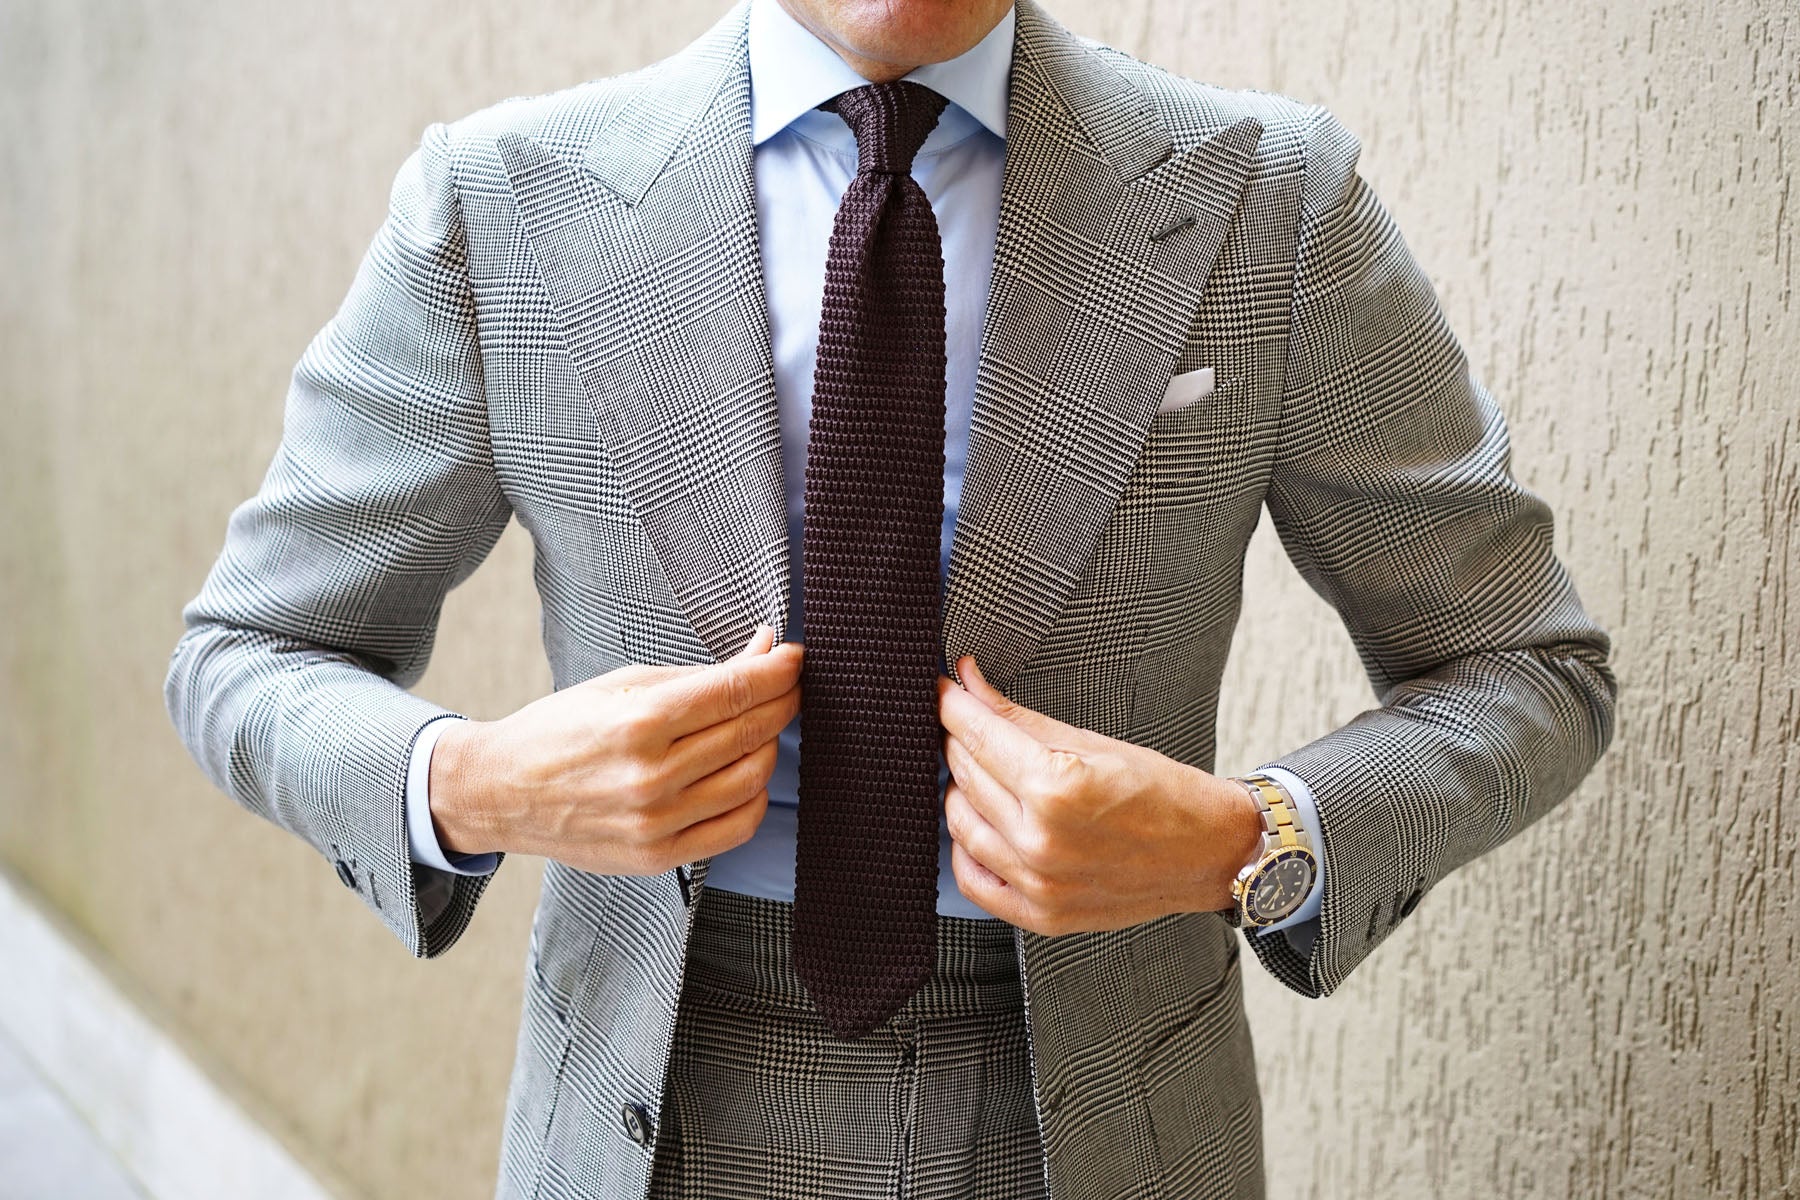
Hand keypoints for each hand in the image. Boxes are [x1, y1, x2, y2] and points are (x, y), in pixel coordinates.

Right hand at [430, 625, 801, 873]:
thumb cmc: (561, 730)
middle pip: (750, 733)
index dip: (778, 671)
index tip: (796, 657)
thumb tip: (763, 649)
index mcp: (638, 721)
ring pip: (753, 779)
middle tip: (788, 685)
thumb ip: (699, 673)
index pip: (735, 692)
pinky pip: (737, 826)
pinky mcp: (659, 856)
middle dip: (781, 701)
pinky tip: (745, 773)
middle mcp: (651, 776)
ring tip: (760, 726)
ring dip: (770, 746)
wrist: (503, 793)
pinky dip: (754, 796)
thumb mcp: (624, 683)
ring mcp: (657, 822)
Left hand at [937, 654, 1261, 934]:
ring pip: (962, 824)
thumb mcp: (1090, 741)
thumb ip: (1018, 716)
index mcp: (1056, 787)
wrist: (1209, 853)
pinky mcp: (1041, 914)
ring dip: (960, 790)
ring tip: (977, 770)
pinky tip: (979, 823)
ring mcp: (1039, 883)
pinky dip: (966, 847)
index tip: (943, 690)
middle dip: (959, 741)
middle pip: (966, 775)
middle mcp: (1041, 840)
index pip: (977, 735)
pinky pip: (974, 879)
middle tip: (965, 723)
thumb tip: (968, 683)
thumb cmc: (1162, 793)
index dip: (952, 705)